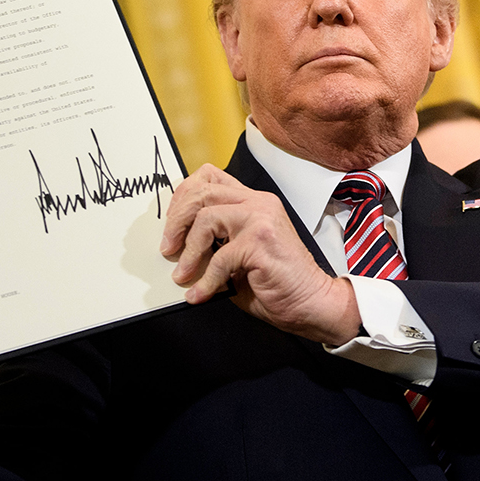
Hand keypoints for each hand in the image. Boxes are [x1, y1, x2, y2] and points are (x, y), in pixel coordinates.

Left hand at [160, 165, 358, 344]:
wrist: (312, 303)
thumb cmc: (277, 283)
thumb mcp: (238, 255)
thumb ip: (214, 242)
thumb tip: (176, 246)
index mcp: (254, 202)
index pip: (211, 177)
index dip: (183, 195)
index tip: (170, 223)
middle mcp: (259, 203)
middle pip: (203, 192)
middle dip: (176, 220)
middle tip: (168, 247)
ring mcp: (262, 219)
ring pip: (207, 218)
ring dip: (188, 249)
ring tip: (182, 273)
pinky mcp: (262, 242)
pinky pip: (220, 258)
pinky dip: (205, 280)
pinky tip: (200, 293)